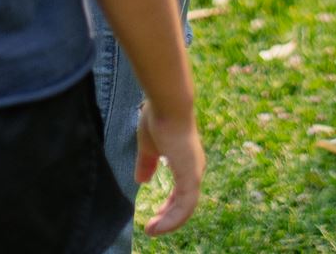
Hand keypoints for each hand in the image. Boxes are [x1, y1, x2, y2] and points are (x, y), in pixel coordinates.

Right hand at [137, 99, 203, 233]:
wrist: (167, 104)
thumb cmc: (158, 118)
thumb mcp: (148, 146)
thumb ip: (146, 164)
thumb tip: (142, 180)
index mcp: (186, 161)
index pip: (181, 192)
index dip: (169, 206)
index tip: (155, 216)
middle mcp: (194, 168)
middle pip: (184, 203)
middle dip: (168, 217)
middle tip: (152, 227)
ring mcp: (194, 173)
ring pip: (185, 208)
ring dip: (168, 222)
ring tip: (151, 230)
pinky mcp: (191, 177)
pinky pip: (184, 207)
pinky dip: (172, 220)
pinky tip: (158, 226)